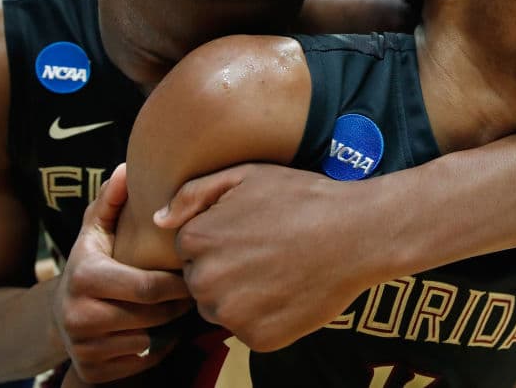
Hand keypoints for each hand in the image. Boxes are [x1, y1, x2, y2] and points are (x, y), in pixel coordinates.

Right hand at [52, 164, 192, 382]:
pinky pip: (141, 362)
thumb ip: (111, 201)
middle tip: (192, 292)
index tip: (190, 273)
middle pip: (154, 315)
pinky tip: (156, 332)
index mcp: (86, 277)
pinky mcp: (90, 371)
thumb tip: (126, 167)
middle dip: (178, 305)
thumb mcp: (94, 232)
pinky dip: (155, 350)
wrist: (55, 316)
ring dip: (170, 328)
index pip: (149, 287)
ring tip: (175, 311)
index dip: (178, 284)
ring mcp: (83, 348)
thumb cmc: (89, 265)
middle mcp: (79, 315)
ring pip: (150, 340)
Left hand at [154, 163, 375, 351]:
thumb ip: (193, 194)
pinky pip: (248, 330)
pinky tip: (288, 291)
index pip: (188, 248)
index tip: (250, 230)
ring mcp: (232, 315)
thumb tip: (158, 220)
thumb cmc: (302, 198)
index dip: (219, 238)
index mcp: (196, 240)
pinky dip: (265, 317)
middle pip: (201, 281)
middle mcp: (206, 282)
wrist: (357, 234)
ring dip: (240, 295)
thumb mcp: (245, 175)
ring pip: (221, 308)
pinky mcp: (259, 339)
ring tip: (278, 270)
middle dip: (225, 268)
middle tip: (266, 250)